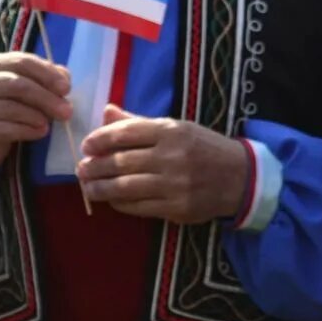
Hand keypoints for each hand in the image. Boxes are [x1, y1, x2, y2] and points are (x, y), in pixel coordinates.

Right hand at [0, 52, 72, 169]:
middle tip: (66, 111)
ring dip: (37, 116)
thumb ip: (41, 78)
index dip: (47, 73)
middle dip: (46, 97)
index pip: (22, 61)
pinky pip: (5, 129)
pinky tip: (39, 133)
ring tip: (50, 124)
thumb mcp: (18, 89)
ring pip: (12, 107)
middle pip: (18, 84)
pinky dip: (27, 131)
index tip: (66, 88)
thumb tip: (64, 76)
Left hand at [77, 103, 249, 224]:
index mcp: (170, 131)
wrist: (240, 177)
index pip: (126, 133)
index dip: (101, 139)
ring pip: (127, 187)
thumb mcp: (176, 127)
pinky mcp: (178, 208)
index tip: (86, 146)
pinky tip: (111, 200)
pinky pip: (140, 207)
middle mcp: (172, 157)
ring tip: (88, 187)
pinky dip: (121, 204)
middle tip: (81, 169)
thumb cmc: (203, 147)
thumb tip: (107, 112)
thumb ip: (139, 122)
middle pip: (122, 161)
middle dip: (96, 166)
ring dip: (101, 188)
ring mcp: (175, 185)